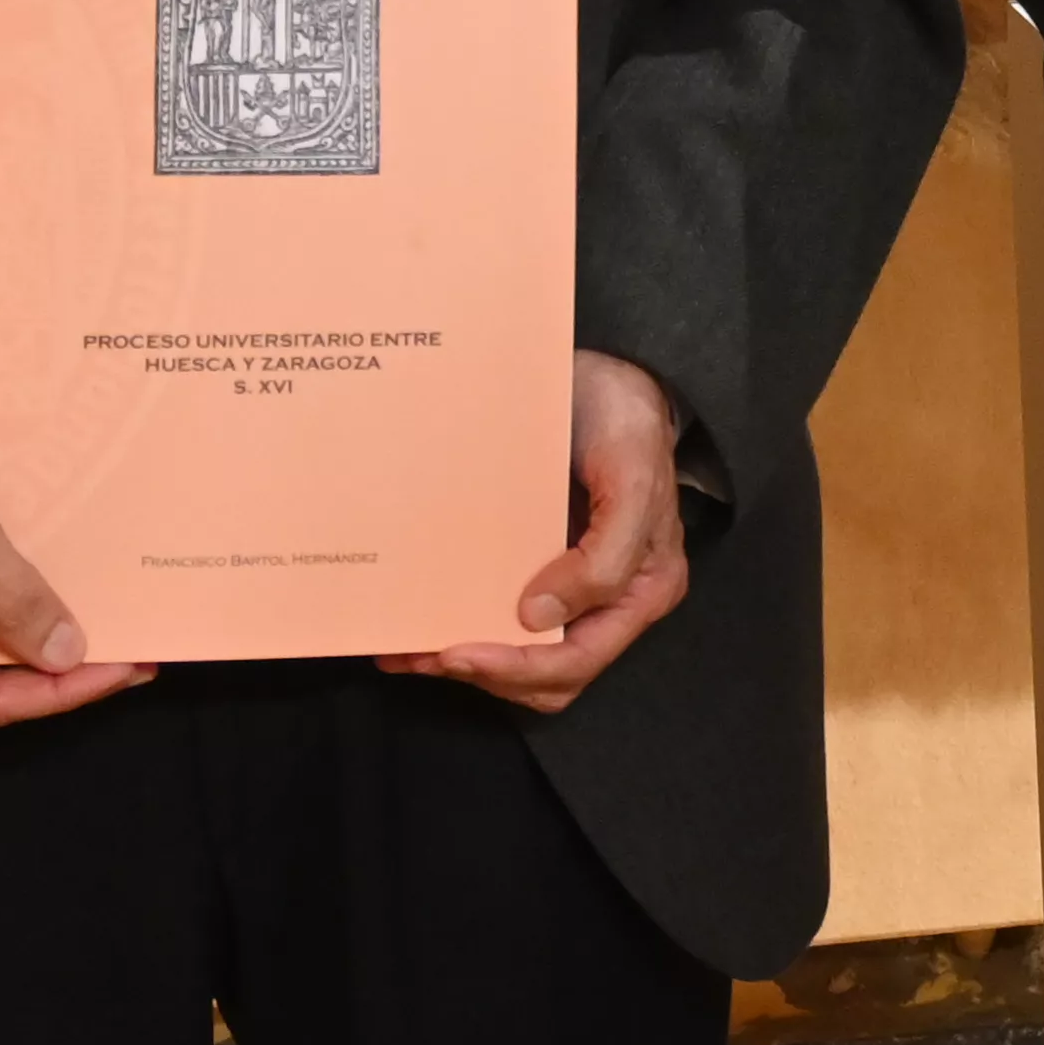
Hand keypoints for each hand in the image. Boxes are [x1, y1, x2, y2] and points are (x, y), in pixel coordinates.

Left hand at [386, 351, 691, 712]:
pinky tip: (413, 622)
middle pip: (543, 674)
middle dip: (482, 672)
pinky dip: (456, 621)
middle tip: (422, 654)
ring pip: (514, 651)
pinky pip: (495, 610)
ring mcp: (567, 585)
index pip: (577, 660)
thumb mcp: (631, 481)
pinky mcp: (532, 562)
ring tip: (404, 650)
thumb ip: (604, 558)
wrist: (609, 370)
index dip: (517, 668)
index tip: (457, 652)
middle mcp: (604, 601)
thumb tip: (536, 618)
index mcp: (639, 592)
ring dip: (460, 659)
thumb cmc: (627, 421)